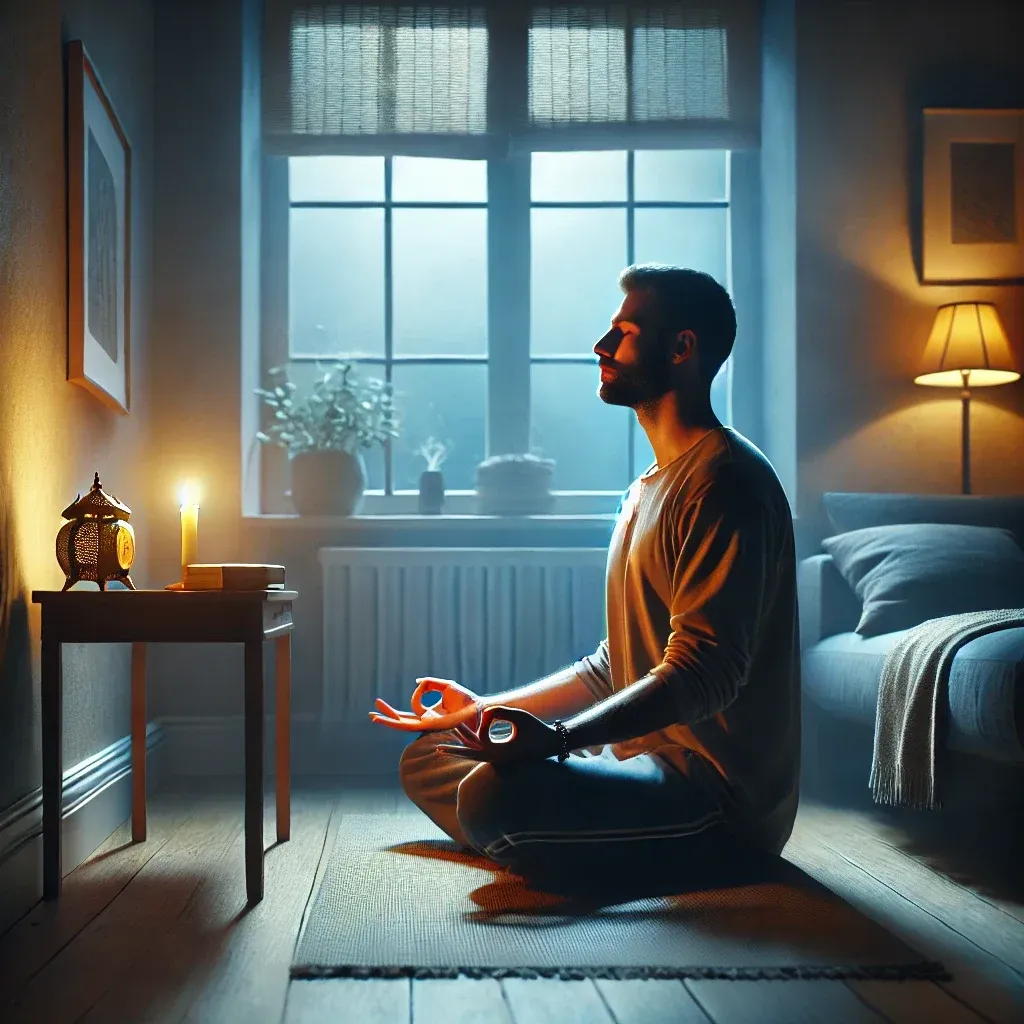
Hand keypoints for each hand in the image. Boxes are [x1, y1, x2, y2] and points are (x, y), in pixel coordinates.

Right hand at [369, 676, 482, 732]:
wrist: (477, 708)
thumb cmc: (466, 698)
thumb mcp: (446, 686)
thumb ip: (431, 683)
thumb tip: (417, 682)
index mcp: (431, 713)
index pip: (413, 707)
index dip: (416, 694)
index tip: (421, 684)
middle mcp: (427, 720)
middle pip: (403, 720)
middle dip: (388, 715)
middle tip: (372, 711)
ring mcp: (427, 725)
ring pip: (402, 725)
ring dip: (387, 721)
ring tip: (373, 716)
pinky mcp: (430, 726)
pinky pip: (410, 723)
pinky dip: (397, 720)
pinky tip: (385, 717)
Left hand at [436, 706, 561, 765]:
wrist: (552, 744)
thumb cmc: (538, 730)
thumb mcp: (520, 717)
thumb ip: (500, 711)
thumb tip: (484, 712)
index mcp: (502, 753)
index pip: (479, 743)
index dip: (479, 726)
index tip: (490, 713)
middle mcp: (498, 759)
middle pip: (470, 754)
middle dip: (455, 749)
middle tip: (437, 747)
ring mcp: (499, 759)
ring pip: (475, 753)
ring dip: (461, 746)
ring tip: (444, 744)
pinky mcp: (501, 756)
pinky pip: (481, 752)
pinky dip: (471, 746)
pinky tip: (464, 741)